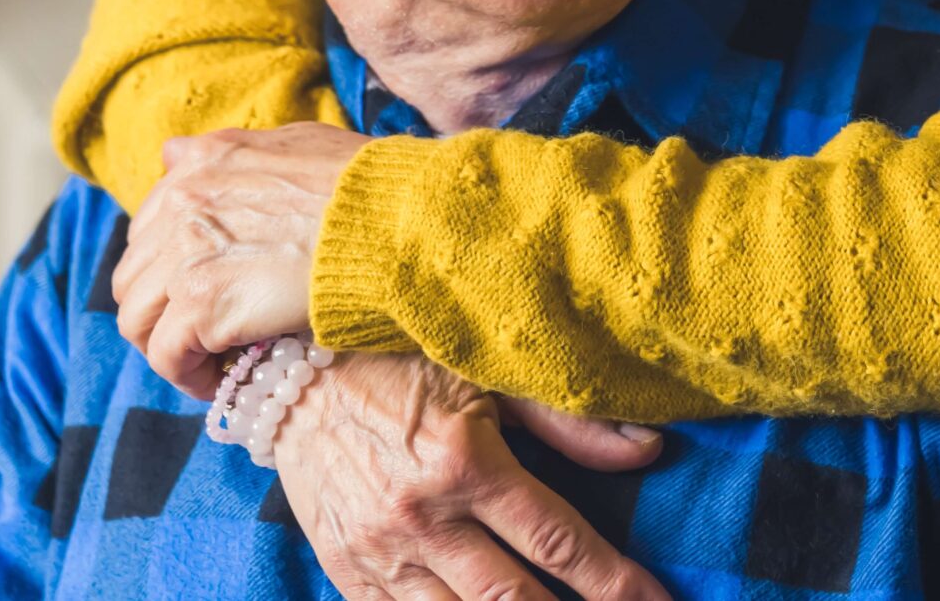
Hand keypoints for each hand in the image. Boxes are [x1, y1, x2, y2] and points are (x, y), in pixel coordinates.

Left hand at [114, 123, 366, 395]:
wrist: (398, 220)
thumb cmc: (365, 185)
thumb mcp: (295, 143)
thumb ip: (231, 151)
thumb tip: (173, 156)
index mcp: (201, 163)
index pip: (149, 225)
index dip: (170, 266)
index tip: (203, 289)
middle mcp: (181, 204)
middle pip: (133, 275)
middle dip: (160, 309)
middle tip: (202, 333)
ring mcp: (186, 256)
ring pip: (136, 319)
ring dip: (166, 344)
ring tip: (207, 361)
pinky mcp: (203, 305)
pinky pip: (166, 355)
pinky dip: (185, 375)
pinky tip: (217, 382)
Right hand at [273, 349, 669, 600]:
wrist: (290, 378)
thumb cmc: (400, 363)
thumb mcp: (487, 375)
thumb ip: (569, 421)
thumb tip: (648, 450)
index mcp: (466, 464)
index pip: (558, 540)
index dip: (614, 582)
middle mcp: (423, 518)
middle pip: (513, 600)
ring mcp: (379, 555)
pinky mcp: (347, 574)